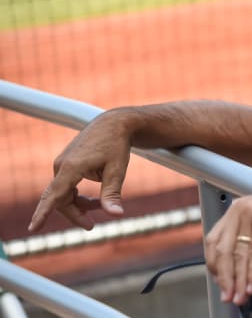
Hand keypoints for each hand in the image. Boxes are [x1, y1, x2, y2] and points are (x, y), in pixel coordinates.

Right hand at [28, 111, 132, 231]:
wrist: (113, 124)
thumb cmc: (116, 145)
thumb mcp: (118, 170)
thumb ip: (112, 194)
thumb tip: (116, 215)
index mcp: (72, 167)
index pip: (55, 195)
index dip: (43, 213)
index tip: (34, 228)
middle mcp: (61, 165)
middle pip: (60, 199)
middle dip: (74, 214)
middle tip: (91, 226)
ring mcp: (62, 164)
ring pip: (63, 194)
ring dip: (78, 204)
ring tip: (99, 208)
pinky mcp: (66, 164)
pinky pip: (66, 186)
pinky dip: (77, 196)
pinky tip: (93, 201)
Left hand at [204, 185, 251, 304]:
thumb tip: (248, 287)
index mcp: (237, 212)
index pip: (214, 242)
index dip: (216, 266)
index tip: (222, 285)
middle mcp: (241, 209)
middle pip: (223, 249)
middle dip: (225, 278)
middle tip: (229, 296)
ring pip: (238, 253)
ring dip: (239, 280)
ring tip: (240, 296)